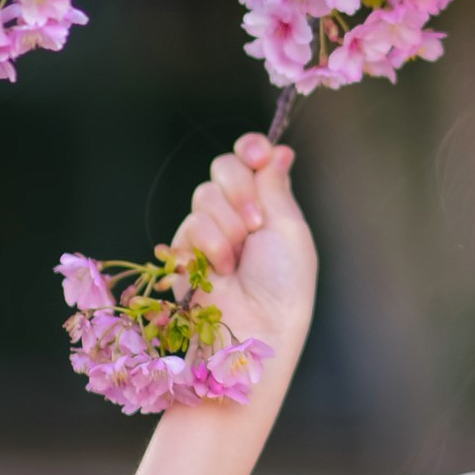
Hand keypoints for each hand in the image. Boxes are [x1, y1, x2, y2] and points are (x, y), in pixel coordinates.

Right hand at [168, 131, 317, 361]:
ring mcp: (210, 231)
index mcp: (269, 205)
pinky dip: (211, 246)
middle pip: (224, 167)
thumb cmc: (284, 284)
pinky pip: (191, 224)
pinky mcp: (184, 250)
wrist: (255, 326)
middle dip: (240, 188)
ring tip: (240, 257)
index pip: (252, 159)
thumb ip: (276, 186)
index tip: (257, 153)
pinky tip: (222, 271)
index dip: (251, 149)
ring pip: (205, 194)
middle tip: (255, 223)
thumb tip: (279, 150)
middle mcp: (238, 213)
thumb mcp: (289, 229)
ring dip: (228, 225)